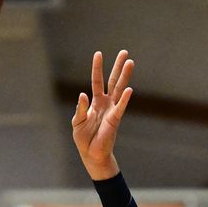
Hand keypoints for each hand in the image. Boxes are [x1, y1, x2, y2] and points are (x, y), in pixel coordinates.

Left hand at [72, 50, 133, 179]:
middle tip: (124, 52)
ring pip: (120, 90)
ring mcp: (112, 110)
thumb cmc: (84, 138)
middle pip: (113, 81)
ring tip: (130, 63)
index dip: (97, 68)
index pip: (97, 81)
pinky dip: (125, 99)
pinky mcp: (115, 120)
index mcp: (96, 102)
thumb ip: (80, 108)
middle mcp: (106, 103)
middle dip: (118, 67)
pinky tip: (129, 89)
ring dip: (125, 77)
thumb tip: (82, 94)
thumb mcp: (77, 122)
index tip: (98, 54)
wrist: (91, 154)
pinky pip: (120, 107)